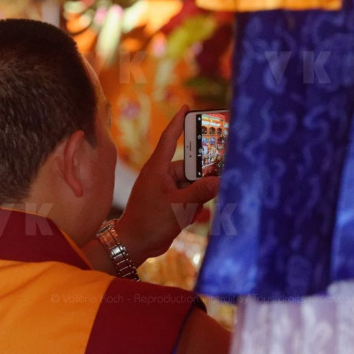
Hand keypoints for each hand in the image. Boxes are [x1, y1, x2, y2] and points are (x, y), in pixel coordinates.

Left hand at [116, 105, 219, 264]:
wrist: (134, 245)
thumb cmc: (149, 222)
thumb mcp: (178, 207)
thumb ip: (200, 193)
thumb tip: (219, 180)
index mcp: (158, 168)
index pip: (170, 138)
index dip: (179, 122)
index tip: (187, 107)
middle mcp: (162, 175)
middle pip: (190, 167)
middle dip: (201, 178)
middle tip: (216, 181)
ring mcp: (167, 189)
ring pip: (193, 185)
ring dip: (198, 198)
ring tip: (193, 211)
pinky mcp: (171, 203)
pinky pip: (189, 198)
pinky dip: (193, 207)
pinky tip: (189, 219)